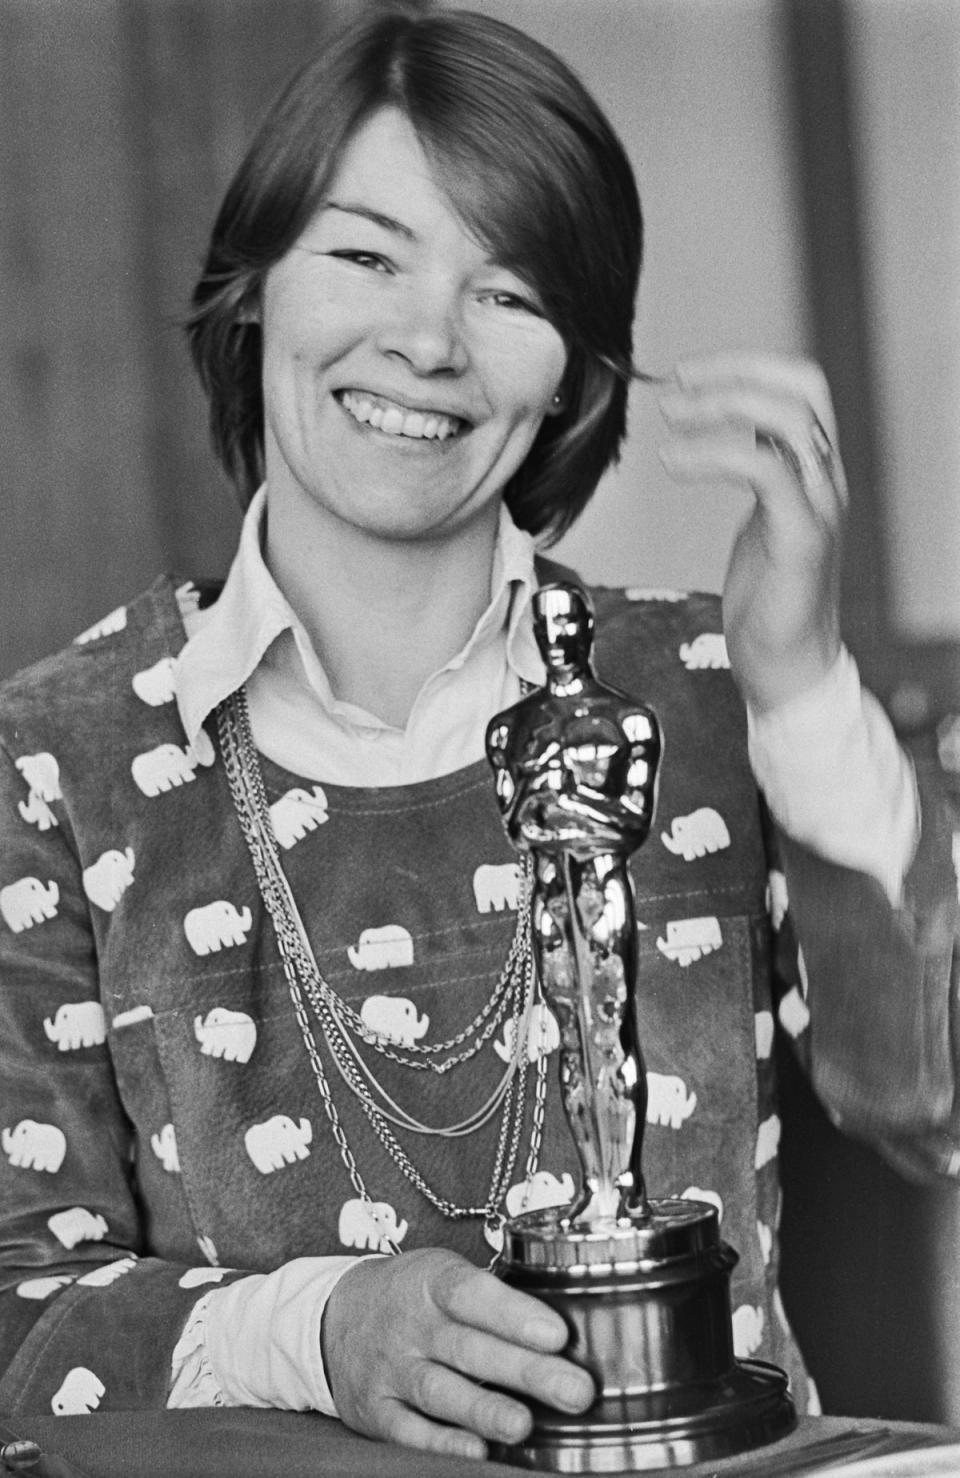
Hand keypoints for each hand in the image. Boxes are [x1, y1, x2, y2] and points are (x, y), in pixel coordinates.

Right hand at [321, 1247, 594, 1458]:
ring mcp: (390, 1369)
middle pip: (470, 1348)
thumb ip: (492, 1299)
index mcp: (432, 1282)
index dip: (515, 1313)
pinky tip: (477, 1452)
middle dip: (526, 1371)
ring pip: (441, 1391)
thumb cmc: (411, 1295)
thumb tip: (564, 1332)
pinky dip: (442, 1442)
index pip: (473, 1293)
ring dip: (485, 1410)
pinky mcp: (375, 1410)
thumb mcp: (443, 1274)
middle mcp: (411, 1325)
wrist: (333, 1316)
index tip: (558, 1334)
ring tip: (525, 1425)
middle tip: (576, 1390)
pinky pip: (408, 1430)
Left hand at [658, 352, 847, 711]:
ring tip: (670, 419)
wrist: (788, 668)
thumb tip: (712, 436)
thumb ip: (750, 475)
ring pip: (785, 422)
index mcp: (817, 471)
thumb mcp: (760, 521)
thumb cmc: (769, 603)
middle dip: (731, 376)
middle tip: (674, 387)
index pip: (799, 387)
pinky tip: (675, 462)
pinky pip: (764, 471)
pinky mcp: (801, 538)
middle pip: (799, 391)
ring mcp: (819, 507)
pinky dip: (713, 455)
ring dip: (719, 408)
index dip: (745, 366)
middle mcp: (826, 481)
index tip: (688, 374)